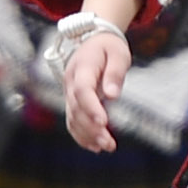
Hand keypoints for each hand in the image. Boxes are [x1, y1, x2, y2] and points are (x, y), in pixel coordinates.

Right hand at [60, 31, 130, 152]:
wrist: (95, 40)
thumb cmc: (109, 47)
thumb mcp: (118, 53)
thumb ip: (115, 72)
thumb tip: (112, 95)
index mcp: (82, 67)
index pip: (82, 90)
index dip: (91, 107)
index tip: (104, 122)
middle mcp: (71, 81)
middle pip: (76, 108)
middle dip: (91, 128)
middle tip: (108, 143)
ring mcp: (68, 91)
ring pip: (72, 117)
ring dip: (86, 135)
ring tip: (105, 147)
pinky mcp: (72, 100)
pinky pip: (72, 119)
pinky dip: (81, 134)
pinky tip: (94, 146)